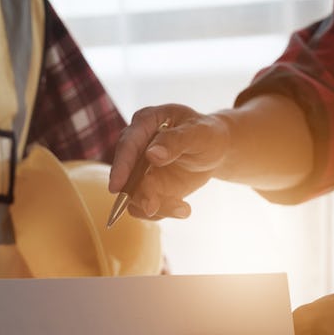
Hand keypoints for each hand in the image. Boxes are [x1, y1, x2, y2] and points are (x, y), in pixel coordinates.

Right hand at [108, 104, 231, 219]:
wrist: (215, 151)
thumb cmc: (206, 134)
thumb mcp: (198, 133)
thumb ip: (175, 141)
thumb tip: (151, 154)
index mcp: (145, 123)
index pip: (127, 144)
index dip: (121, 166)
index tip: (118, 186)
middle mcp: (136, 147)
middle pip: (125, 174)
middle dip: (139, 194)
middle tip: (153, 208)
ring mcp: (139, 170)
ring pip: (135, 195)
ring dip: (157, 207)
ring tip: (183, 208)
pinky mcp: (147, 188)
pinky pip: (145, 206)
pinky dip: (163, 211)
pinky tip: (183, 208)